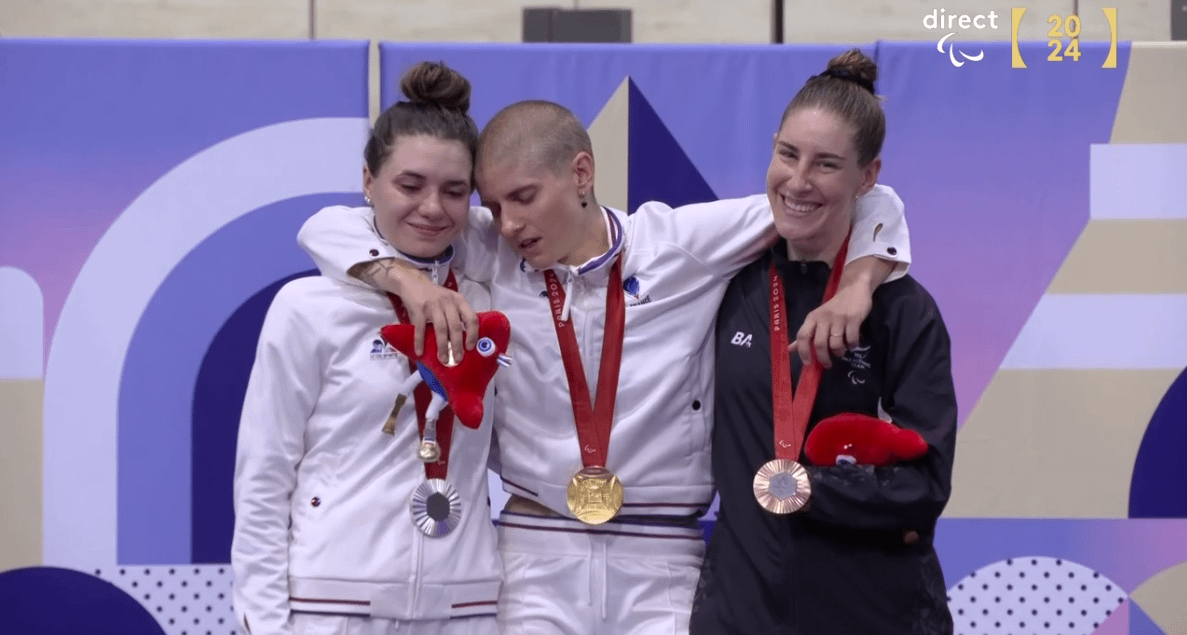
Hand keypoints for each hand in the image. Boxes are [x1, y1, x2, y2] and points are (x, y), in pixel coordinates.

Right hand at [354, 258, 478, 361]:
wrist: (412, 282)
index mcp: (459, 301)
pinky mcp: (419, 309)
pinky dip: (420, 342)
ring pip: (441, 329)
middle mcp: (448, 302)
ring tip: (444, 359)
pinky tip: (420, 352)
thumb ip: (456, 315)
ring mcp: (433, 305)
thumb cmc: (434, 295)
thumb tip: (461, 341)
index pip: (471, 318)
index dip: (473, 334)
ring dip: (442, 347)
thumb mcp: (449, 300)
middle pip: (456, 327)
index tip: (470, 347)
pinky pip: (421, 329)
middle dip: (457, 345)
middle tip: (458, 359)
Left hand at [790, 283, 872, 368]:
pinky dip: (852, 345)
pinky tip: (852, 344)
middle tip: (827, 365)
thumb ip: (805, 334)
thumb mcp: (817, 318)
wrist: (854, 289)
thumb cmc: (833, 307)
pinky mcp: (853, 318)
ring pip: (836, 344)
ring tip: (841, 352)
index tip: (807, 363)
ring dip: (839, 352)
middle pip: (819, 343)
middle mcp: (823, 318)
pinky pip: (851, 339)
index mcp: (812, 318)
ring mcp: (839, 318)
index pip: (802, 336)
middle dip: (823, 358)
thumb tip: (790, 349)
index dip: (803, 351)